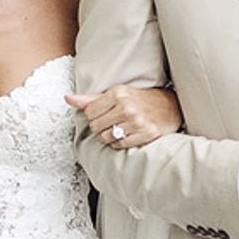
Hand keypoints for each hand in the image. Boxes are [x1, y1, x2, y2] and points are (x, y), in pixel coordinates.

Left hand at [66, 85, 182, 148]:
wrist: (170, 106)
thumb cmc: (141, 100)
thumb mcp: (117, 93)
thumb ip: (91, 99)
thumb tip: (68, 98)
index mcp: (118, 93)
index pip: (89, 112)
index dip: (94, 116)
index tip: (105, 113)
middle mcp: (126, 106)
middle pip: (95, 127)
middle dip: (102, 127)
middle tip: (114, 121)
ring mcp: (137, 121)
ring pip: (106, 138)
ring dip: (111, 136)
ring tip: (122, 128)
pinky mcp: (146, 134)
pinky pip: (120, 145)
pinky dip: (121, 143)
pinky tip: (129, 134)